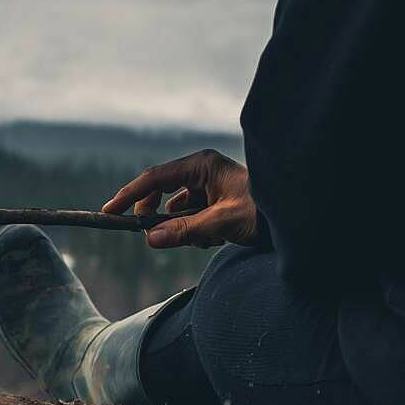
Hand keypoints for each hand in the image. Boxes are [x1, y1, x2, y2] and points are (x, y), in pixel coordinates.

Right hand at [102, 149, 257, 248]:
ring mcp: (208, 185)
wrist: (293, 218)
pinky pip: (191, 216)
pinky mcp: (214, 200)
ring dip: (182, 228)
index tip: (110, 211)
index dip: (129, 195)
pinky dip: (195, 231)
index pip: (154, 178)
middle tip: (150, 234)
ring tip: (206, 239)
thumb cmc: (263, 212)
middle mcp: (202, 171)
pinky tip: (215, 240)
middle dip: (155, 216)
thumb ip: (184, 230)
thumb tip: (149, 238)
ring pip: (176, 209)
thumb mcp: (221, 224)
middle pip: (161, 191)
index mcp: (201, 165)